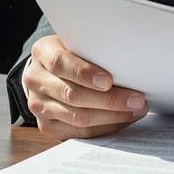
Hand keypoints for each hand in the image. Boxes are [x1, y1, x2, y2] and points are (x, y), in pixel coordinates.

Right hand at [25, 35, 147, 139]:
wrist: (47, 71)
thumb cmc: (72, 52)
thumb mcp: (77, 41)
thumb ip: (94, 48)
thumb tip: (130, 61)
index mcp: (43, 52)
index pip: (60, 63)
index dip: (85, 73)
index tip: (109, 81)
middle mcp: (36, 80)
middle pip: (73, 95)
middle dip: (109, 100)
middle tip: (137, 100)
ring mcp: (39, 105)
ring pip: (77, 117)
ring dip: (111, 116)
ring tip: (136, 111)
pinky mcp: (46, 126)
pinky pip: (78, 132)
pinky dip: (103, 128)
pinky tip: (122, 121)